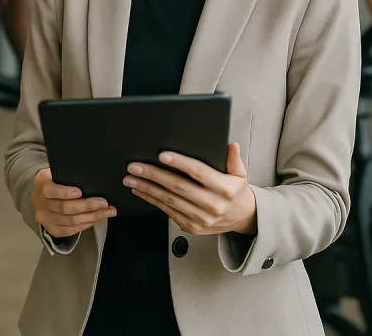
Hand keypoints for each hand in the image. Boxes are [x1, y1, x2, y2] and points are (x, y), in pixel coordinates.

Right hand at [30, 167, 115, 237]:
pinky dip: (87, 224)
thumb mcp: (56, 174)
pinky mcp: (53, 230)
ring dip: (92, 217)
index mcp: (41, 187)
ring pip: (71, 221)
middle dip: (87, 206)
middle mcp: (40, 205)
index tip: (80, 192)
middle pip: (64, 208)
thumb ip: (68, 177)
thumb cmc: (56, 182)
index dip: (64, 192)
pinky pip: (72, 230)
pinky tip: (98, 218)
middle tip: (103, 203)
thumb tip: (90, 181)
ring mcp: (45, 219)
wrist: (43, 196)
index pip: (50, 190)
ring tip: (107, 212)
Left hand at [124, 142, 256, 235]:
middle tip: (135, 167)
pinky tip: (140, 191)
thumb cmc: (235, 192)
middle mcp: (213, 205)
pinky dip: (151, 200)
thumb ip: (234, 159)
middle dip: (153, 175)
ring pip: (169, 200)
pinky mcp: (192, 227)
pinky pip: (168, 211)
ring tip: (131, 178)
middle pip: (178, 187)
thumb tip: (231, 144)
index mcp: (225, 189)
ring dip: (147, 188)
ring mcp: (201, 218)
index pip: (199, 173)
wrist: (241, 218)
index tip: (162, 155)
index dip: (180, 163)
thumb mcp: (240, 174)